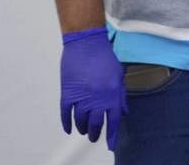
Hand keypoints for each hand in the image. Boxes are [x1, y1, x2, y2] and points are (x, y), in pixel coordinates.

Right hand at [59, 27, 126, 150]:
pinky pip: (65, 114)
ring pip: (80, 121)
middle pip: (95, 124)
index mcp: (112, 94)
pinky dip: (66, 123)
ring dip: (82, 128)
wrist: (86, 44)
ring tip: (84, 131)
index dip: (111, 135)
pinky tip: (68, 129)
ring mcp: (81, 97)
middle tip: (94, 137)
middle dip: (95, 133)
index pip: (113, 121)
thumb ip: (121, 95)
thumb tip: (124, 112)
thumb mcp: (119, 76)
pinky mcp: (67, 93)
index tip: (111, 145)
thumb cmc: (105, 57)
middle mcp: (97, 99)